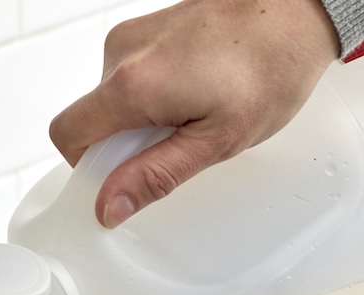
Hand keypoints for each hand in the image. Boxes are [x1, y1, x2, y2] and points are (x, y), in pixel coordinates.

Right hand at [49, 0, 339, 227]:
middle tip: (180, 145)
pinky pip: (132, 75)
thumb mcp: (215, 142)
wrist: (296, 12)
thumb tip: (109, 206)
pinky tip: (197, 93)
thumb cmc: (268, 69)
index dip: (89, 167)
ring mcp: (134, 35)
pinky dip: (155, 94)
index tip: (124, 178)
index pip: (67, 135)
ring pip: (114, 98)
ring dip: (144, 118)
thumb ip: (155, 176)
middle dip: (126, 143)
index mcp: (131, 85)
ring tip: (197, 113)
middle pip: (92, 118)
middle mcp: (122, 53)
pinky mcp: (149, 28)